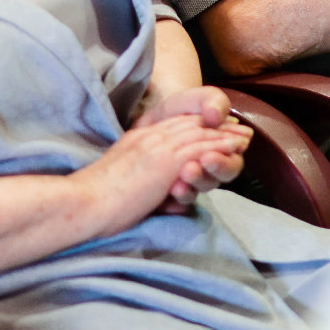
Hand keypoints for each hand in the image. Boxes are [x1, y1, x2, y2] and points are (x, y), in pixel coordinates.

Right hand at [75, 113, 251, 233]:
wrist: (85, 202)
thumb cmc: (94, 201)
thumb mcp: (119, 181)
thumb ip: (139, 178)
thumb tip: (158, 194)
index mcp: (136, 140)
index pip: (171, 128)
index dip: (194, 127)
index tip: (211, 128)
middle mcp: (148, 138)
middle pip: (189, 127)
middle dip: (214, 127)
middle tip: (237, 128)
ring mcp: (158, 147)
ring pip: (199, 136)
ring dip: (224, 136)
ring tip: (244, 136)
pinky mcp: (167, 161)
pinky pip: (200, 149)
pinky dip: (219, 146)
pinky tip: (234, 147)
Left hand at [134, 86, 247, 210]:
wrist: (152, 112)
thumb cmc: (183, 107)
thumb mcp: (200, 98)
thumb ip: (214, 102)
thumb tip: (215, 116)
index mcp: (223, 150)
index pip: (232, 164)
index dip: (223, 163)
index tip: (208, 156)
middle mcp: (208, 170)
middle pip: (214, 182)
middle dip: (202, 177)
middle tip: (189, 169)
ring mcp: (188, 181)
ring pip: (193, 193)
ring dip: (186, 189)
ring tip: (176, 184)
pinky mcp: (168, 189)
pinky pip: (172, 203)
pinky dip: (169, 200)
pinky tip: (164, 191)